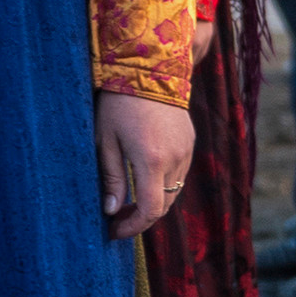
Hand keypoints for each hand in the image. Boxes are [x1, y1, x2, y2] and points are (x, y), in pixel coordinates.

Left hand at [94, 92, 191, 239]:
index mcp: (151, 160)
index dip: (132, 226)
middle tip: (116, 217)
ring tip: (127, 199)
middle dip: (141, 217)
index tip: (114, 230)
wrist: (149, 67)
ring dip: (154, 201)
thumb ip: (110, 177)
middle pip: (164, 206)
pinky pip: (179, 174)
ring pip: (174, 192)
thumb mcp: (105, 139)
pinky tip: (143, 176)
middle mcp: (174, 159)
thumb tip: (110, 210)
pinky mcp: (189, 142)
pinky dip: (163, 184)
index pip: (150, 210)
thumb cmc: (118, 102)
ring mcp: (186, 151)